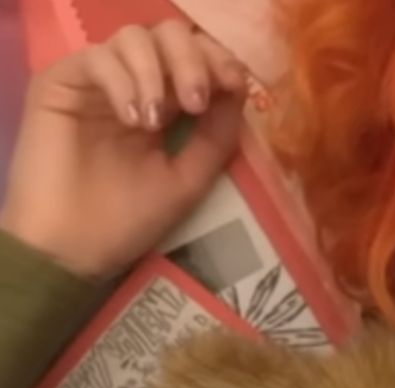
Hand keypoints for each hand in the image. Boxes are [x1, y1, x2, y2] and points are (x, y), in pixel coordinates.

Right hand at [0, 20, 247, 278]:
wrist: (74, 251)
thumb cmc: (129, 220)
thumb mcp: (190, 178)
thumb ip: (218, 135)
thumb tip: (238, 89)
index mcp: (167, 103)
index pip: (198, 55)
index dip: (219, 59)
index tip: (234, 83)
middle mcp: (133, 84)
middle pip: (169, 34)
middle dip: (192, 60)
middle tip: (196, 102)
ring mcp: (97, 82)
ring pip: (134, 37)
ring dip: (157, 71)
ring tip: (157, 121)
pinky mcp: (59, 85)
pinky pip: (96, 57)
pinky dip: (122, 81)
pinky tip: (133, 121)